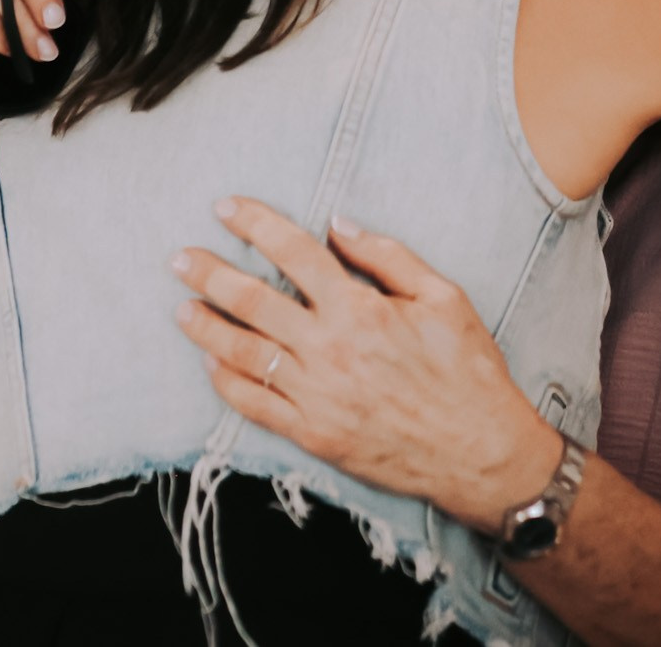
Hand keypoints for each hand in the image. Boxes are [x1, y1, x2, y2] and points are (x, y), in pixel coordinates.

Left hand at [171, 197, 564, 534]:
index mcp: (360, 309)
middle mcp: (330, 349)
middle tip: (181, 258)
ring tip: (182, 307)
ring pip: (243, 354)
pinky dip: (227, 384)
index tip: (226, 208)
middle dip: (210, 274)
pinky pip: (255, 406)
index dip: (255, 225)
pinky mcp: (313, 434)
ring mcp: (316, 395)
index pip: (293, 253)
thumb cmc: (467, 371)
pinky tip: (212, 365)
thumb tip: (338, 224)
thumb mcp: (443, 297)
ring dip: (206, 327)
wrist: (479, 451)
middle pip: (253, 301)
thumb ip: (387, 256)